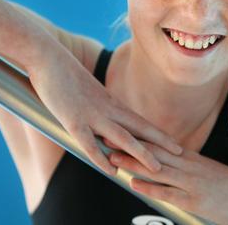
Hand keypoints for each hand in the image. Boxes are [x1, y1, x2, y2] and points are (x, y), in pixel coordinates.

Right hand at [27, 47, 182, 175]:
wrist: (47, 56)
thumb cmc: (62, 72)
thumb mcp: (84, 90)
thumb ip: (93, 105)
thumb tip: (96, 119)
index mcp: (109, 102)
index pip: (139, 120)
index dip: (157, 133)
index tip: (173, 143)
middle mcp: (106, 108)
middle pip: (139, 128)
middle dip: (161, 142)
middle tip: (181, 154)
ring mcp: (91, 114)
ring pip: (122, 137)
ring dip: (141, 153)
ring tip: (157, 169)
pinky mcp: (72, 119)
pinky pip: (90, 143)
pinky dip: (102, 158)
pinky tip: (112, 171)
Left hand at [106, 139, 227, 224]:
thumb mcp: (212, 176)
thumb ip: (193, 172)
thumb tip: (174, 171)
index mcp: (194, 160)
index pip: (162, 145)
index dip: (140, 137)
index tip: (122, 130)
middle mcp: (191, 167)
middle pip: (155, 153)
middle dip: (130, 145)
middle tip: (108, 135)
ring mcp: (193, 183)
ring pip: (158, 169)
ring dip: (133, 163)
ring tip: (113, 156)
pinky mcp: (196, 202)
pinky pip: (169, 193)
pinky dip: (150, 187)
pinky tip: (134, 183)